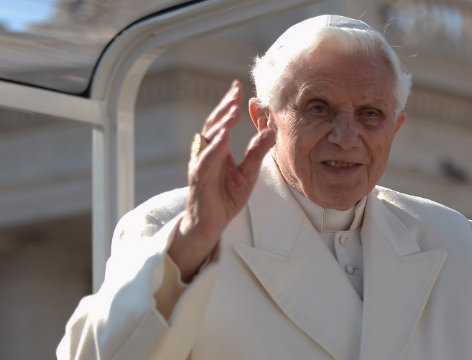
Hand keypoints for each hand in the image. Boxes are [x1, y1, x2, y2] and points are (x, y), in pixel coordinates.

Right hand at [169, 80, 274, 281]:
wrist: (210, 226)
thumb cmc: (226, 199)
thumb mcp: (248, 174)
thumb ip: (257, 153)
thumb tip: (271, 131)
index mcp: (217, 151)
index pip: (223, 123)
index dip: (229, 105)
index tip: (239, 88)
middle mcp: (206, 154)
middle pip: (213, 125)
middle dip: (224, 107)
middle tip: (235, 92)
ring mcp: (200, 165)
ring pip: (208, 139)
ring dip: (221, 123)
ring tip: (233, 110)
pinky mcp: (199, 179)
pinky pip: (205, 161)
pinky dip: (214, 148)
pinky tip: (223, 136)